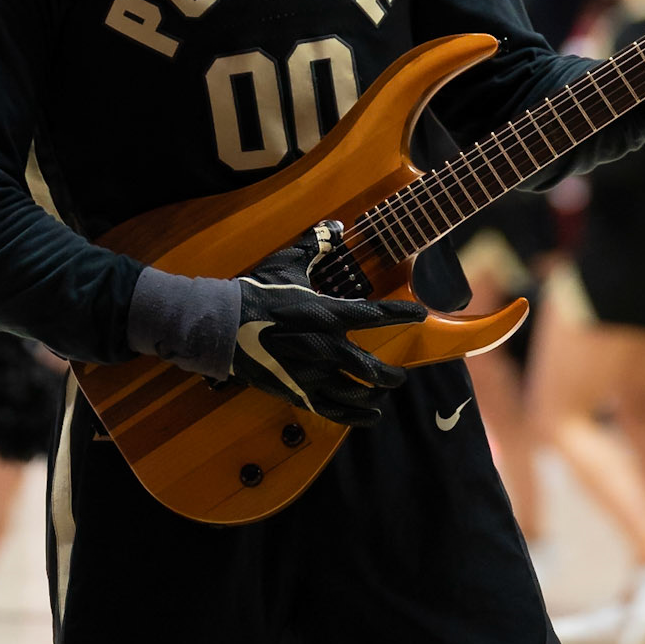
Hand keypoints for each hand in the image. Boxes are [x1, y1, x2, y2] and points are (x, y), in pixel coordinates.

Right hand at [230, 222, 425, 426]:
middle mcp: (327, 347)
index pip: (375, 315)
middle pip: (372, 368)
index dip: (402, 314)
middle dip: (391, 374)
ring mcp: (313, 373)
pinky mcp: (298, 392)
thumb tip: (336, 226)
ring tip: (383, 394)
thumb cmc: (258, 292)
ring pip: (356, 392)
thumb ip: (315, 245)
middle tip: (399, 375)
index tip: (421, 314)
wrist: (223, 325)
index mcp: (328, 314)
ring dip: (374, 395)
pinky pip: (333, 411)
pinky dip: (355, 417)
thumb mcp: (287, 263)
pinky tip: (370, 417)